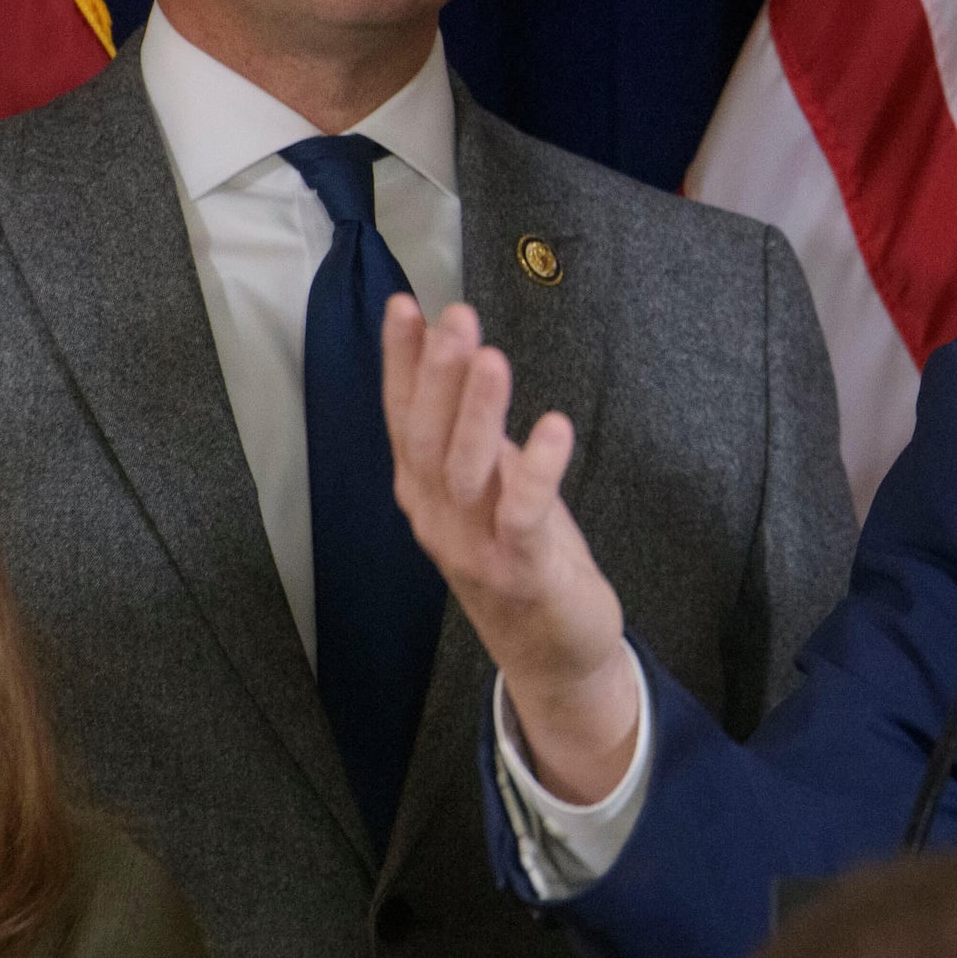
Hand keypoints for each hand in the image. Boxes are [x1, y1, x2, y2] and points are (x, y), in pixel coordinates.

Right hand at [381, 297, 639, 799]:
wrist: (552, 653)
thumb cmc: (521, 553)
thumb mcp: (488, 486)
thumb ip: (471, 431)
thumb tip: (459, 356)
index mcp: (422, 492)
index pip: (402, 416)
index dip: (400, 362)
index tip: (405, 304)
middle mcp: (435, 517)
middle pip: (425, 438)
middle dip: (436, 375)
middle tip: (456, 317)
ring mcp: (473, 547)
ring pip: (465, 472)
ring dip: (477, 413)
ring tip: (491, 358)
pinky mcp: (521, 570)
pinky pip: (522, 515)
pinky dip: (538, 470)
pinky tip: (556, 426)